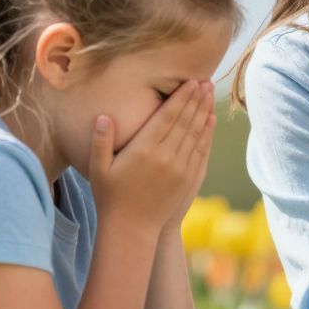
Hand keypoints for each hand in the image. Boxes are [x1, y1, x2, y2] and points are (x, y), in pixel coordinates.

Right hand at [90, 79, 214, 231]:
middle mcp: (166, 157)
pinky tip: (210, 120)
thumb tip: (103, 116)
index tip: (190, 82)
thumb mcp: (98, 168)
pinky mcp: (189, 179)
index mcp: (144, 150)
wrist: (132, 228)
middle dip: (196, 99)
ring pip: (196, 133)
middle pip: (186, 121)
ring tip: (210, 93)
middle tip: (205, 80)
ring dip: (204, 111)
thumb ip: (100, 141)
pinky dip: (207, 133)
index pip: (168, 117)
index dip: (180, 98)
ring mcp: (180, 168)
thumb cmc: (110, 196)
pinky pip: (201, 150)